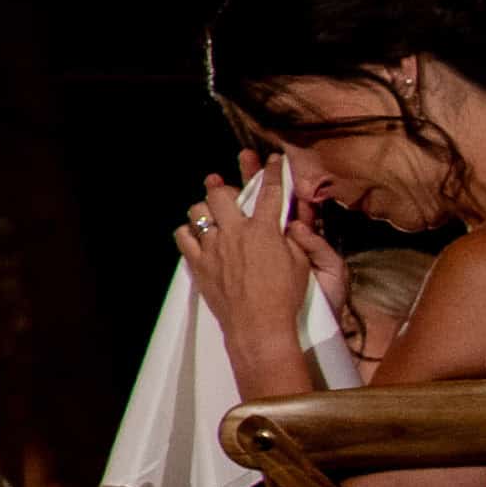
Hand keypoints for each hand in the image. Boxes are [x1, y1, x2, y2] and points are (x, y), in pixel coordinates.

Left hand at [177, 164, 319, 357]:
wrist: (259, 326)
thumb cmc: (285, 296)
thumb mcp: (301, 263)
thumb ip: (293, 237)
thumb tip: (288, 221)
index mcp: (265, 230)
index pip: (271, 192)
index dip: (272, 172)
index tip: (271, 160)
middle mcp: (236, 233)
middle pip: (221, 195)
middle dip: (223, 187)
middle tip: (223, 186)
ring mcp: (214, 247)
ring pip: (198, 212)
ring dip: (203, 209)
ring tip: (208, 213)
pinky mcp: (198, 264)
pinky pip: (183, 238)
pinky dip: (188, 232)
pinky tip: (195, 235)